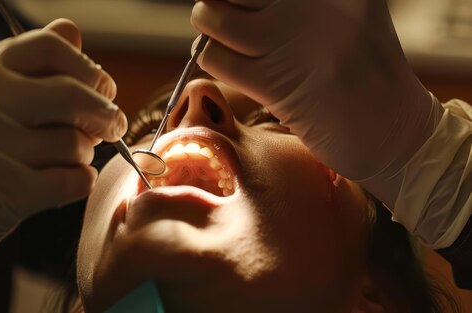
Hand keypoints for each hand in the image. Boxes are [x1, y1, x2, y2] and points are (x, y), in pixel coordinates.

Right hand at [0, 19, 125, 310]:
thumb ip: (21, 68)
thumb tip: (71, 32)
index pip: (47, 46)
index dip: (86, 68)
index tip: (101, 89)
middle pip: (71, 94)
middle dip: (104, 113)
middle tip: (111, 126)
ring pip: (74, 142)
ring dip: (82, 155)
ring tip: (66, 162)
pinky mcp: (1, 191)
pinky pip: (72, 180)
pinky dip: (79, 183)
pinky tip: (66, 184)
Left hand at [190, 0, 441, 206]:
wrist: (396, 133)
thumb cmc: (366, 75)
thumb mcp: (351, 15)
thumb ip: (300, 3)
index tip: (241, 6)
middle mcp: (313, 5)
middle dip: (219, 3)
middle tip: (225, 19)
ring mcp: (292, 43)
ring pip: (212, 17)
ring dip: (208, 29)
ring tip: (221, 40)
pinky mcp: (275, 84)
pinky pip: (214, 58)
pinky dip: (212, 59)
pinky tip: (230, 66)